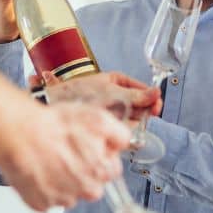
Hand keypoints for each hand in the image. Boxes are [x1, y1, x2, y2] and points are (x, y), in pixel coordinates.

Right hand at [0, 102, 130, 210]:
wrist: (21, 136)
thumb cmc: (56, 127)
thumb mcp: (98, 119)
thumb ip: (119, 135)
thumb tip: (124, 144)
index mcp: (103, 171)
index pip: (111, 170)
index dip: (100, 155)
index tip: (88, 146)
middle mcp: (85, 191)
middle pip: (90, 185)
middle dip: (82, 171)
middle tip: (67, 152)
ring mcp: (62, 200)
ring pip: (68, 193)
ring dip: (62, 180)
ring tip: (49, 159)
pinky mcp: (40, 204)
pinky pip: (45, 199)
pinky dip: (42, 187)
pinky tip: (38, 170)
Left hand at [41, 70, 162, 119]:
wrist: (55, 102)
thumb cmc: (80, 92)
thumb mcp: (113, 93)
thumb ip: (136, 95)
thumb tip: (156, 92)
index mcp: (116, 81)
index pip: (139, 88)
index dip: (149, 95)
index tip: (157, 103)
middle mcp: (114, 94)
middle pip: (137, 102)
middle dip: (146, 108)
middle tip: (153, 113)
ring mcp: (109, 108)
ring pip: (130, 115)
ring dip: (138, 119)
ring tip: (143, 122)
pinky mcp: (104, 122)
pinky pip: (120, 125)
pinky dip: (126, 128)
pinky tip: (130, 132)